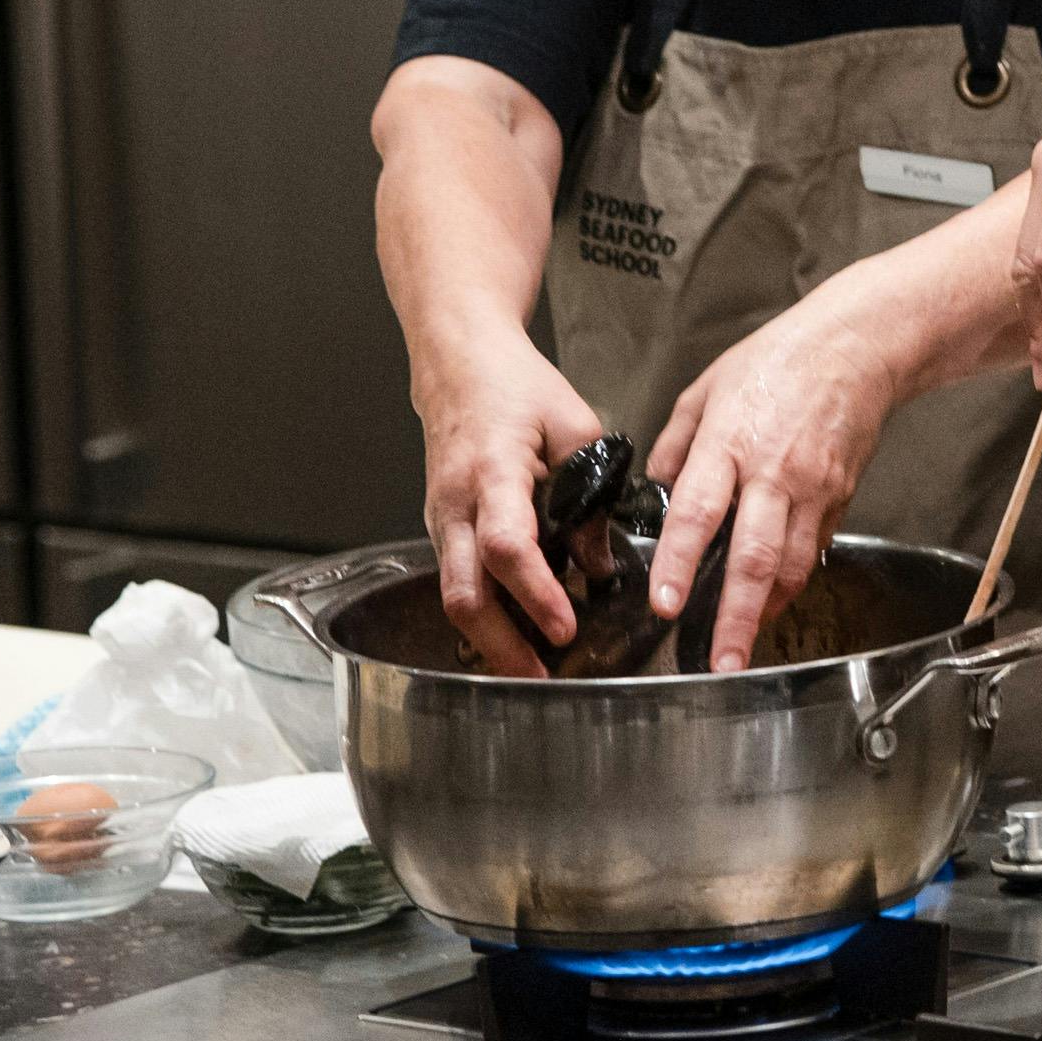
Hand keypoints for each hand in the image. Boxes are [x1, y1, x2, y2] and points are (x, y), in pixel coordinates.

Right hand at [412, 330, 602, 676]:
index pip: (507, 546)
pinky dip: (483, 612)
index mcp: (492, 472)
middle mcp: (455, 504)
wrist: (457, 362)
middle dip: (500, 643)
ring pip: (454, 594)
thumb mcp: (575, 425)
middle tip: (542, 678)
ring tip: (532, 670)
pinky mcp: (442, 527)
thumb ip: (592, 493)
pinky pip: (456, 580)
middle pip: (463, 591)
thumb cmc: (516, 386)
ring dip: (489, 638)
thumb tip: (600, 562)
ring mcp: (441, 519)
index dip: (535, 593)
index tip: (565, 627)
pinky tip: (515, 633)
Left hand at [645, 293, 906, 673]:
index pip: (699, 512)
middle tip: (719, 662)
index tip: (665, 603)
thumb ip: (676, 444)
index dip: (680, 562)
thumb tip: (657, 490)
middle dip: (734, 616)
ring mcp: (812, 489)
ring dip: (765, 612)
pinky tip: (770, 602)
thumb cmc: (777, 359)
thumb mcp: (705, 389)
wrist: (857, 347)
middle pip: (753, 557)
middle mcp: (773, 472)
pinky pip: (812, 550)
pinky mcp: (839, 497)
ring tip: (742, 650)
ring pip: (789, 565)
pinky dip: (790, 582)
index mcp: (730, 441)